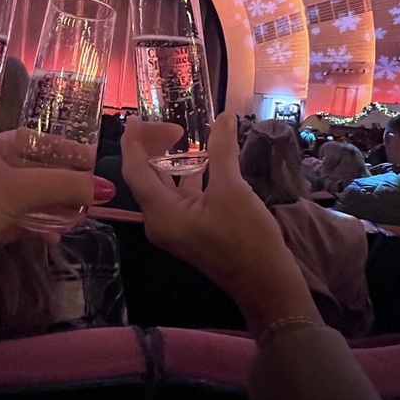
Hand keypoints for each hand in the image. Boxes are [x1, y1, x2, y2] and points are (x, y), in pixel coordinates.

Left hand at [0, 131, 114, 315]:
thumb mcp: (18, 190)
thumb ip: (63, 185)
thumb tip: (106, 186)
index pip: (36, 139)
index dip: (66, 148)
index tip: (96, 160)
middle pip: (36, 169)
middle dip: (66, 180)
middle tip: (97, 192)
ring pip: (29, 198)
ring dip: (55, 205)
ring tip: (84, 215)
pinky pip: (20, 224)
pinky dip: (39, 228)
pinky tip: (57, 237)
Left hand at [121, 113, 322, 335]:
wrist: (267, 282)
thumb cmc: (245, 238)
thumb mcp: (232, 189)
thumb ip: (222, 151)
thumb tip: (224, 116)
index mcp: (160, 213)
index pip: (134, 171)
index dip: (132, 142)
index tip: (134, 117)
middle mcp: (160, 221)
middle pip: (145, 176)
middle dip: (154, 147)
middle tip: (173, 125)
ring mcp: (176, 227)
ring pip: (164, 186)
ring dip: (170, 161)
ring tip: (182, 134)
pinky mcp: (192, 229)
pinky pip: (181, 195)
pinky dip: (187, 175)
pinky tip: (203, 158)